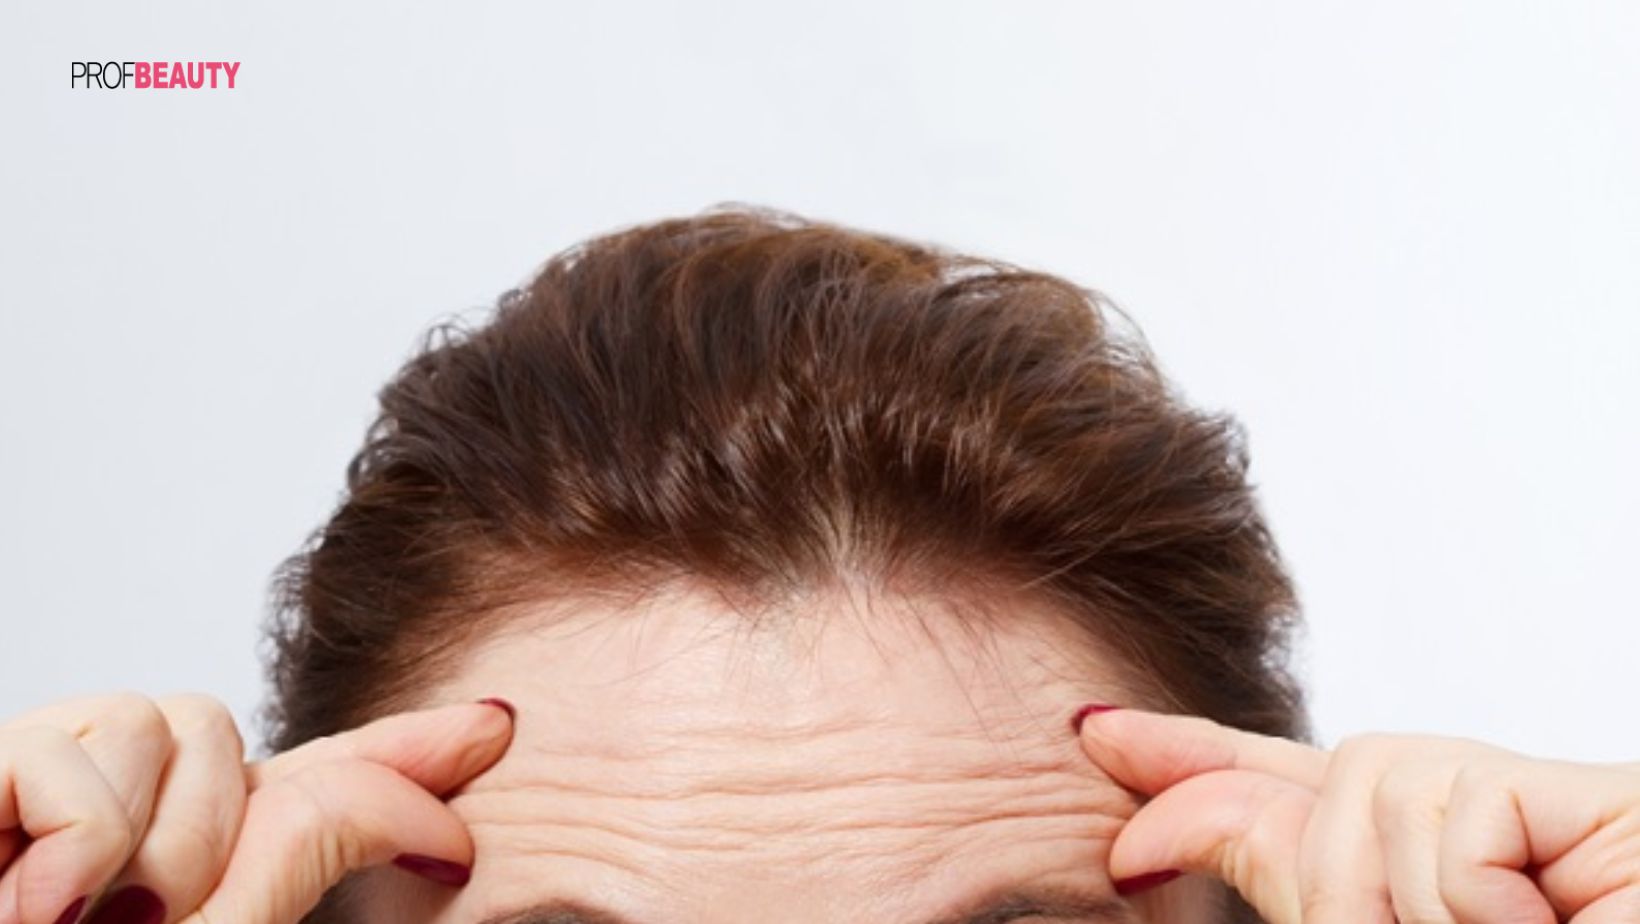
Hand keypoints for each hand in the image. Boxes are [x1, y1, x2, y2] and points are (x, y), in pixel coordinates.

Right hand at [0, 692, 514, 923]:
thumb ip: (285, 865)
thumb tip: (411, 804)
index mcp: (159, 887)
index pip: (297, 789)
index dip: (394, 753)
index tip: (495, 729)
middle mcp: (92, 838)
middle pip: (226, 731)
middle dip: (231, 817)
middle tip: (149, 921)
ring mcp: (20, 804)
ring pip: (172, 721)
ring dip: (159, 837)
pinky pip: (73, 748)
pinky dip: (79, 834)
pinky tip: (34, 906)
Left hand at [1075, 706, 1639, 922]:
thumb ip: (1297, 882)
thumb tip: (1148, 835)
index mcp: (1452, 885)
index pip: (1302, 795)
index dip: (1199, 761)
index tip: (1096, 733)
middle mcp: (1501, 829)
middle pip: (1337, 783)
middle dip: (1336, 882)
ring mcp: (1558, 807)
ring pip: (1378, 793)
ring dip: (1415, 911)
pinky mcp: (1605, 798)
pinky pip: (1447, 822)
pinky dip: (1472, 902)